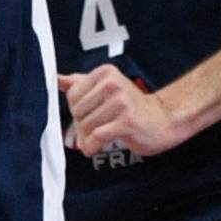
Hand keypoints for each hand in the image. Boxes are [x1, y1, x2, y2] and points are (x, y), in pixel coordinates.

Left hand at [62, 66, 189, 160]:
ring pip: (86, 125)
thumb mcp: (107, 88)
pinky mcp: (126, 121)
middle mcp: (113, 84)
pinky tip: (95, 148)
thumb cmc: (132, 106)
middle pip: (78, 110)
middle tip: (92, 130)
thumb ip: (81, 83)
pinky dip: (92, 146)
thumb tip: (56, 78)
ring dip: (86, 138)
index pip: (73, 94)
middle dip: (81, 125)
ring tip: (95, 140)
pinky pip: (97, 136)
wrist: (164, 120)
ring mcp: (121, 102)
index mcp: (106, 73)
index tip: (87, 117)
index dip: (76, 110)